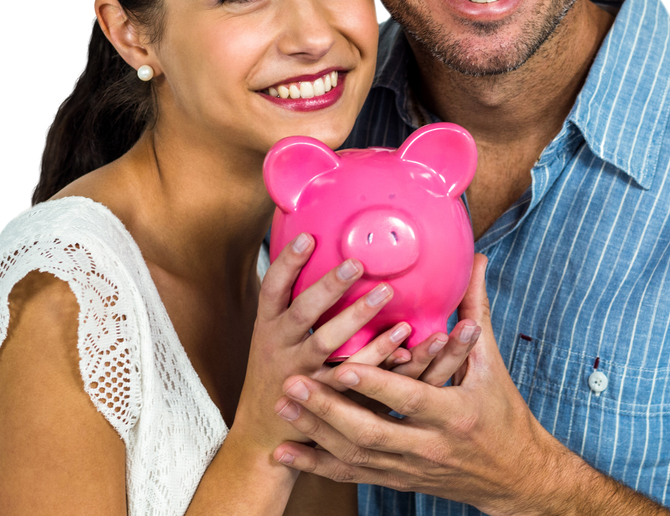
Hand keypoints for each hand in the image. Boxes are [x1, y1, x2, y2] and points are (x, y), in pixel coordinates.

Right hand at [233, 232, 450, 454]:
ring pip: (327, 343)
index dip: (287, 262)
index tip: (307, 237)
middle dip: (329, 286)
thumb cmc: (278, 371)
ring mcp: (300, 374)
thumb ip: (296, 306)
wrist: (265, 433)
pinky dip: (379, 356)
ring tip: (386, 293)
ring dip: (356, 317)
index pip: (272, 288)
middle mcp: (279, 347)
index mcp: (268, 326)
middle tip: (357, 263)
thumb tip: (322, 256)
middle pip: (303, 312)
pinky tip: (404, 341)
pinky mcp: (324, 398)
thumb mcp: (275, 337)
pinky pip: (353, 376)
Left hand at [270, 254, 566, 515]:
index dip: (374, 384)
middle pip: (370, 432)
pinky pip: (351, 475)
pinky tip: (286, 452)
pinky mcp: (398, 480)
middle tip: (291, 383)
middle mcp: (429, 446)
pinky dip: (317, 465)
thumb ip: (475, 311)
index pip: (409, 399)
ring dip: (315, 432)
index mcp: (454, 414)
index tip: (341, 366)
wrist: (514, 477)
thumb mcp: (490, 365)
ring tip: (283, 406)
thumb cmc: (503, 414)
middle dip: (327, 409)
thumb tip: (476, 260)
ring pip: (354, 456)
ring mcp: (410, 468)